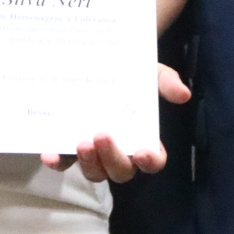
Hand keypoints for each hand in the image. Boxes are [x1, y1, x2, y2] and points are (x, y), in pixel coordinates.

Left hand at [44, 63, 191, 182]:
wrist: (97, 61)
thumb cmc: (130, 74)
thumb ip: (165, 81)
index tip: (144, 152)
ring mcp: (93, 152)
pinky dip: (57, 161)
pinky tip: (49, 155)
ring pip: (94, 172)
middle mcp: (119, 151)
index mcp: (143, 139)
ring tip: (81, 142)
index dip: (150, 161)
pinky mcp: (68, 148)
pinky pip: (63, 162)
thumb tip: (183, 94)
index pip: (152, 161)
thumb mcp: (149, 72)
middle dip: (112, 158)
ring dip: (88, 163)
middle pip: (120, 171)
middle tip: (101, 135)